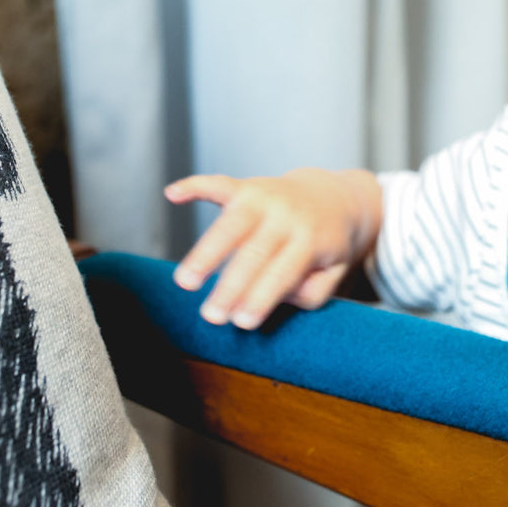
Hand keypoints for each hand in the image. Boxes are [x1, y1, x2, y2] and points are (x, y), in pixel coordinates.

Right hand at [164, 168, 380, 329]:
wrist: (332, 196)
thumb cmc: (327, 243)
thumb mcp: (334, 271)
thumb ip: (312, 290)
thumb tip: (277, 295)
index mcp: (311, 239)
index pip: (282, 273)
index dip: (261, 298)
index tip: (241, 322)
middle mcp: (286, 215)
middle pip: (254, 253)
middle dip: (231, 286)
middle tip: (211, 316)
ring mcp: (265, 197)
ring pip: (231, 224)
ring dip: (206, 253)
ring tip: (185, 282)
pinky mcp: (247, 186)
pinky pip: (219, 184)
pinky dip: (195, 186)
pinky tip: (172, 194)